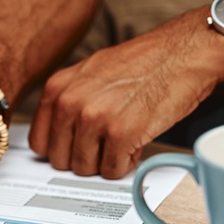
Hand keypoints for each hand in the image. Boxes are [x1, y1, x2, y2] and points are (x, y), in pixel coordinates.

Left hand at [29, 10, 223, 177]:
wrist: (184, 53)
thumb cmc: (144, 62)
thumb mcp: (91, 72)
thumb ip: (70, 99)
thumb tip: (58, 131)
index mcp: (58, 88)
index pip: (39, 141)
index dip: (59, 150)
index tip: (72, 149)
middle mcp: (71, 103)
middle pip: (60, 159)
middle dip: (83, 157)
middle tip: (104, 145)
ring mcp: (95, 119)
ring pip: (85, 168)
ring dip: (105, 162)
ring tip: (122, 140)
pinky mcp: (122, 134)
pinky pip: (112, 170)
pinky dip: (125, 163)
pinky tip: (135, 144)